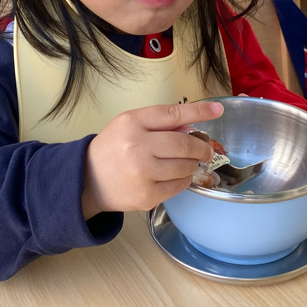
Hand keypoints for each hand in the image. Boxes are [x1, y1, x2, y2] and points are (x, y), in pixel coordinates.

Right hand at [82, 100, 223, 218]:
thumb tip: (192, 126)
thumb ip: (159, 122)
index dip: (199, 111)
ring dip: (192, 164)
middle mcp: (137, 147)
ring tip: (187, 162)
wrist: (88, 179)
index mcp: (132, 123)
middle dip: (202, 147)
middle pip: (184, 144)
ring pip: (185, 166)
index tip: (218, 110)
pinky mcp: (147, 196)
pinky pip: (179, 185)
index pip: (173, 114)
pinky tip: (175, 175)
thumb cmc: (113, 148)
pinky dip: (184, 179)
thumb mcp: (129, 124)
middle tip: (206, 150)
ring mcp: (142, 174)